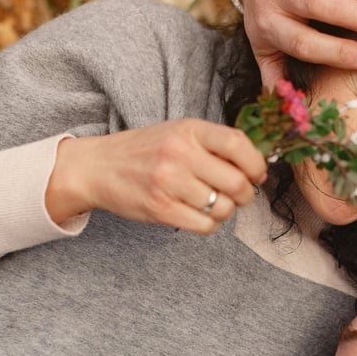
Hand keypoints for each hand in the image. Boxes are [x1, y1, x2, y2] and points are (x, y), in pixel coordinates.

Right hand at [46, 120, 266, 233]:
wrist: (98, 167)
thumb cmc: (147, 151)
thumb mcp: (180, 133)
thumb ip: (215, 144)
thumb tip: (258, 166)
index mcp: (189, 130)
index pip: (238, 144)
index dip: (256, 164)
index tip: (257, 174)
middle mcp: (179, 154)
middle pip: (237, 183)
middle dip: (246, 194)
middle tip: (239, 195)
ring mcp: (169, 183)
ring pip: (224, 208)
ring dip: (226, 211)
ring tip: (213, 203)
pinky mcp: (161, 209)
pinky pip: (206, 226)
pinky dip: (210, 224)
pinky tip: (200, 214)